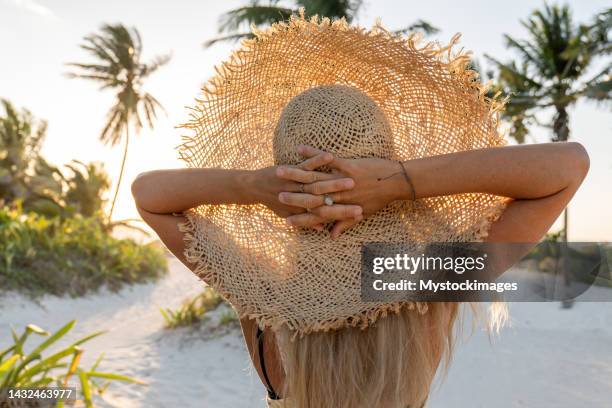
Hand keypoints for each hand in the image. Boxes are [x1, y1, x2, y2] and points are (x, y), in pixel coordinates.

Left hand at [249, 151, 361, 228]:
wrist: (251, 188)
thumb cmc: (272, 200)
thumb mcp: (288, 214)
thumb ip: (309, 222)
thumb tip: (325, 234)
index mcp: (305, 208)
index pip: (327, 213)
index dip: (344, 214)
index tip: (360, 214)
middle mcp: (302, 197)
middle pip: (326, 200)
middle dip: (345, 200)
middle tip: (362, 200)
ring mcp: (297, 183)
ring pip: (318, 183)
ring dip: (335, 182)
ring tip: (352, 179)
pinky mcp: (291, 170)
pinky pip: (306, 165)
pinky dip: (316, 160)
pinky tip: (329, 156)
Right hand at [277, 145, 409, 237]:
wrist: (396, 182)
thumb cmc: (379, 198)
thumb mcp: (361, 213)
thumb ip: (344, 224)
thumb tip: (332, 236)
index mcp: (341, 207)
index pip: (316, 216)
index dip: (300, 219)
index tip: (285, 221)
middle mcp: (338, 196)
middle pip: (310, 197)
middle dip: (291, 196)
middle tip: (275, 194)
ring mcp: (342, 180)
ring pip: (315, 178)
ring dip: (295, 173)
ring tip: (279, 171)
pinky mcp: (348, 166)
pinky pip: (328, 160)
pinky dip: (313, 154)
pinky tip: (300, 149)